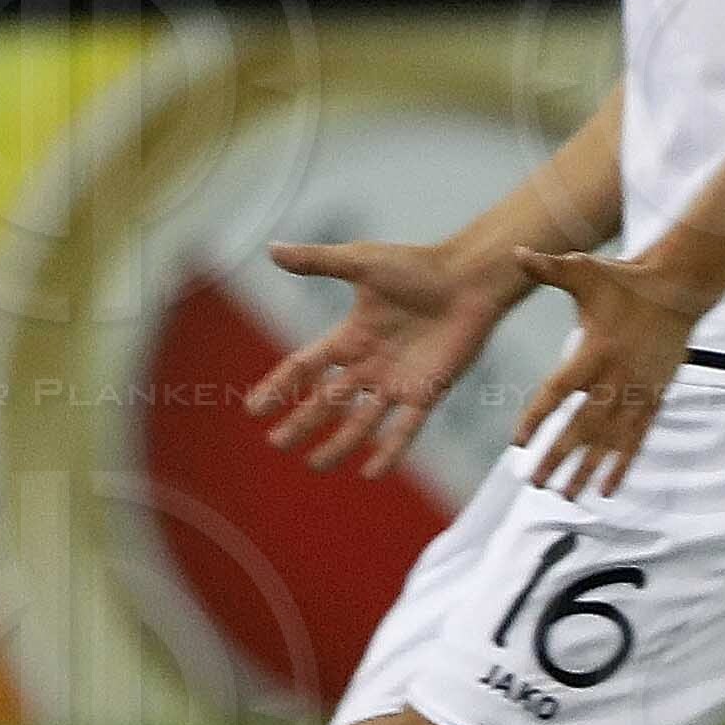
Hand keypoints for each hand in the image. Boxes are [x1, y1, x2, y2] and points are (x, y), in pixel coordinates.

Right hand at [245, 240, 523, 479]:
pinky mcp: (428, 391)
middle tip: (277, 444)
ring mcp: (397, 381)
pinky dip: (389, 451)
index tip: (253, 409)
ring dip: (338, 444)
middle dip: (301, 422)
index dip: (279, 387)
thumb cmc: (420, 265)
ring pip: (360, 421)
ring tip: (315, 466)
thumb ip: (317, 261)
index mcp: (350, 336)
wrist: (471, 279)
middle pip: (326, 400)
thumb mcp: (361, 261)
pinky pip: (405, 428)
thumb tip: (272, 250)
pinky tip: (372, 474)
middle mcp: (369, 364)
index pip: (305, 367)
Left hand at [507, 249, 702, 499]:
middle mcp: (617, 376)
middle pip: (584, 425)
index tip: (518, 444)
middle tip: (535, 484)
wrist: (679, 288)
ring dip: (588, 469)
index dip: (539, 418)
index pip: (559, 392)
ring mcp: (639, 390)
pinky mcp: (655, 397)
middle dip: (560, 456)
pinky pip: (637, 437)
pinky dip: (622, 464)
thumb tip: (515, 253)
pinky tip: (607, 490)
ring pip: (611, 439)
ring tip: (566, 497)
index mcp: (595, 351)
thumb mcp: (584, 270)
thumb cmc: (624, 281)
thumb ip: (548, 268)